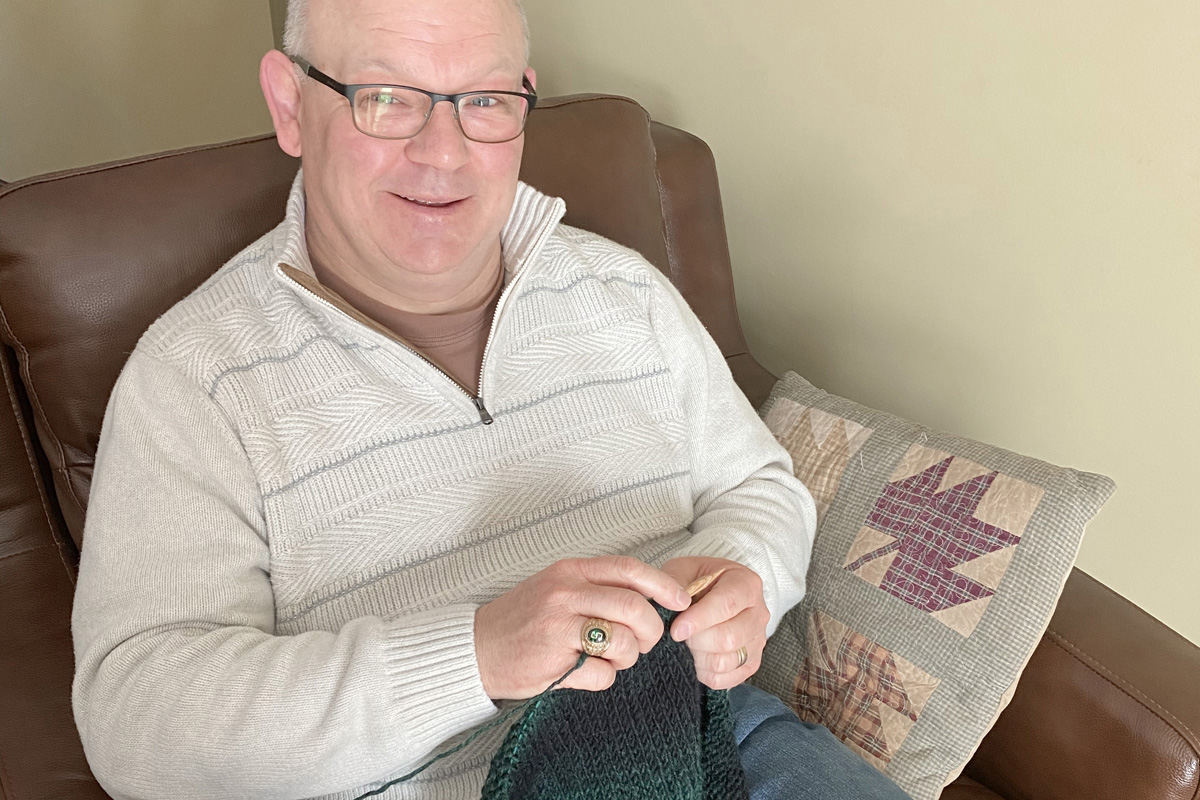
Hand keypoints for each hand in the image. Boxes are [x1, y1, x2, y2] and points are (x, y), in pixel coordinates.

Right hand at [474, 556, 690, 699]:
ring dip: (628, 658)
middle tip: (645, 643)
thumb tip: (650, 600)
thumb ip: (597, 588)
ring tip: (610, 658)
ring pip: (624, 641)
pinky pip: (603, 673)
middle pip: (635, 608)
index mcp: (570, 571)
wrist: (475, 650)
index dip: (663, 585)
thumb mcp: (557, 589)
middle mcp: (565, 593)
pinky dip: (603, 678)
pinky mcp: (553, 660)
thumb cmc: (523, 620)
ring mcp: (558, 626)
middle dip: (651, 630)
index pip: (629, 569)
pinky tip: (584, 672)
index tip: (682, 601)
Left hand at [660, 556, 767, 689]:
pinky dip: (704, 672)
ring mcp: (758, 640)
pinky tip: (696, 656)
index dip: (699, 619)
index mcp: (746, 584)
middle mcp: (759, 613)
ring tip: (688, 643)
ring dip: (698, 657)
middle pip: (729, 638)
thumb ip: (676, 584)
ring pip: (726, 661)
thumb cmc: (697, 580)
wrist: (714, 592)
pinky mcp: (751, 663)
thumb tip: (676, 606)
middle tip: (679, 634)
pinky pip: (726, 679)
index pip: (727, 604)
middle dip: (696, 640)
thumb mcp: (684, 570)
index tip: (676, 629)